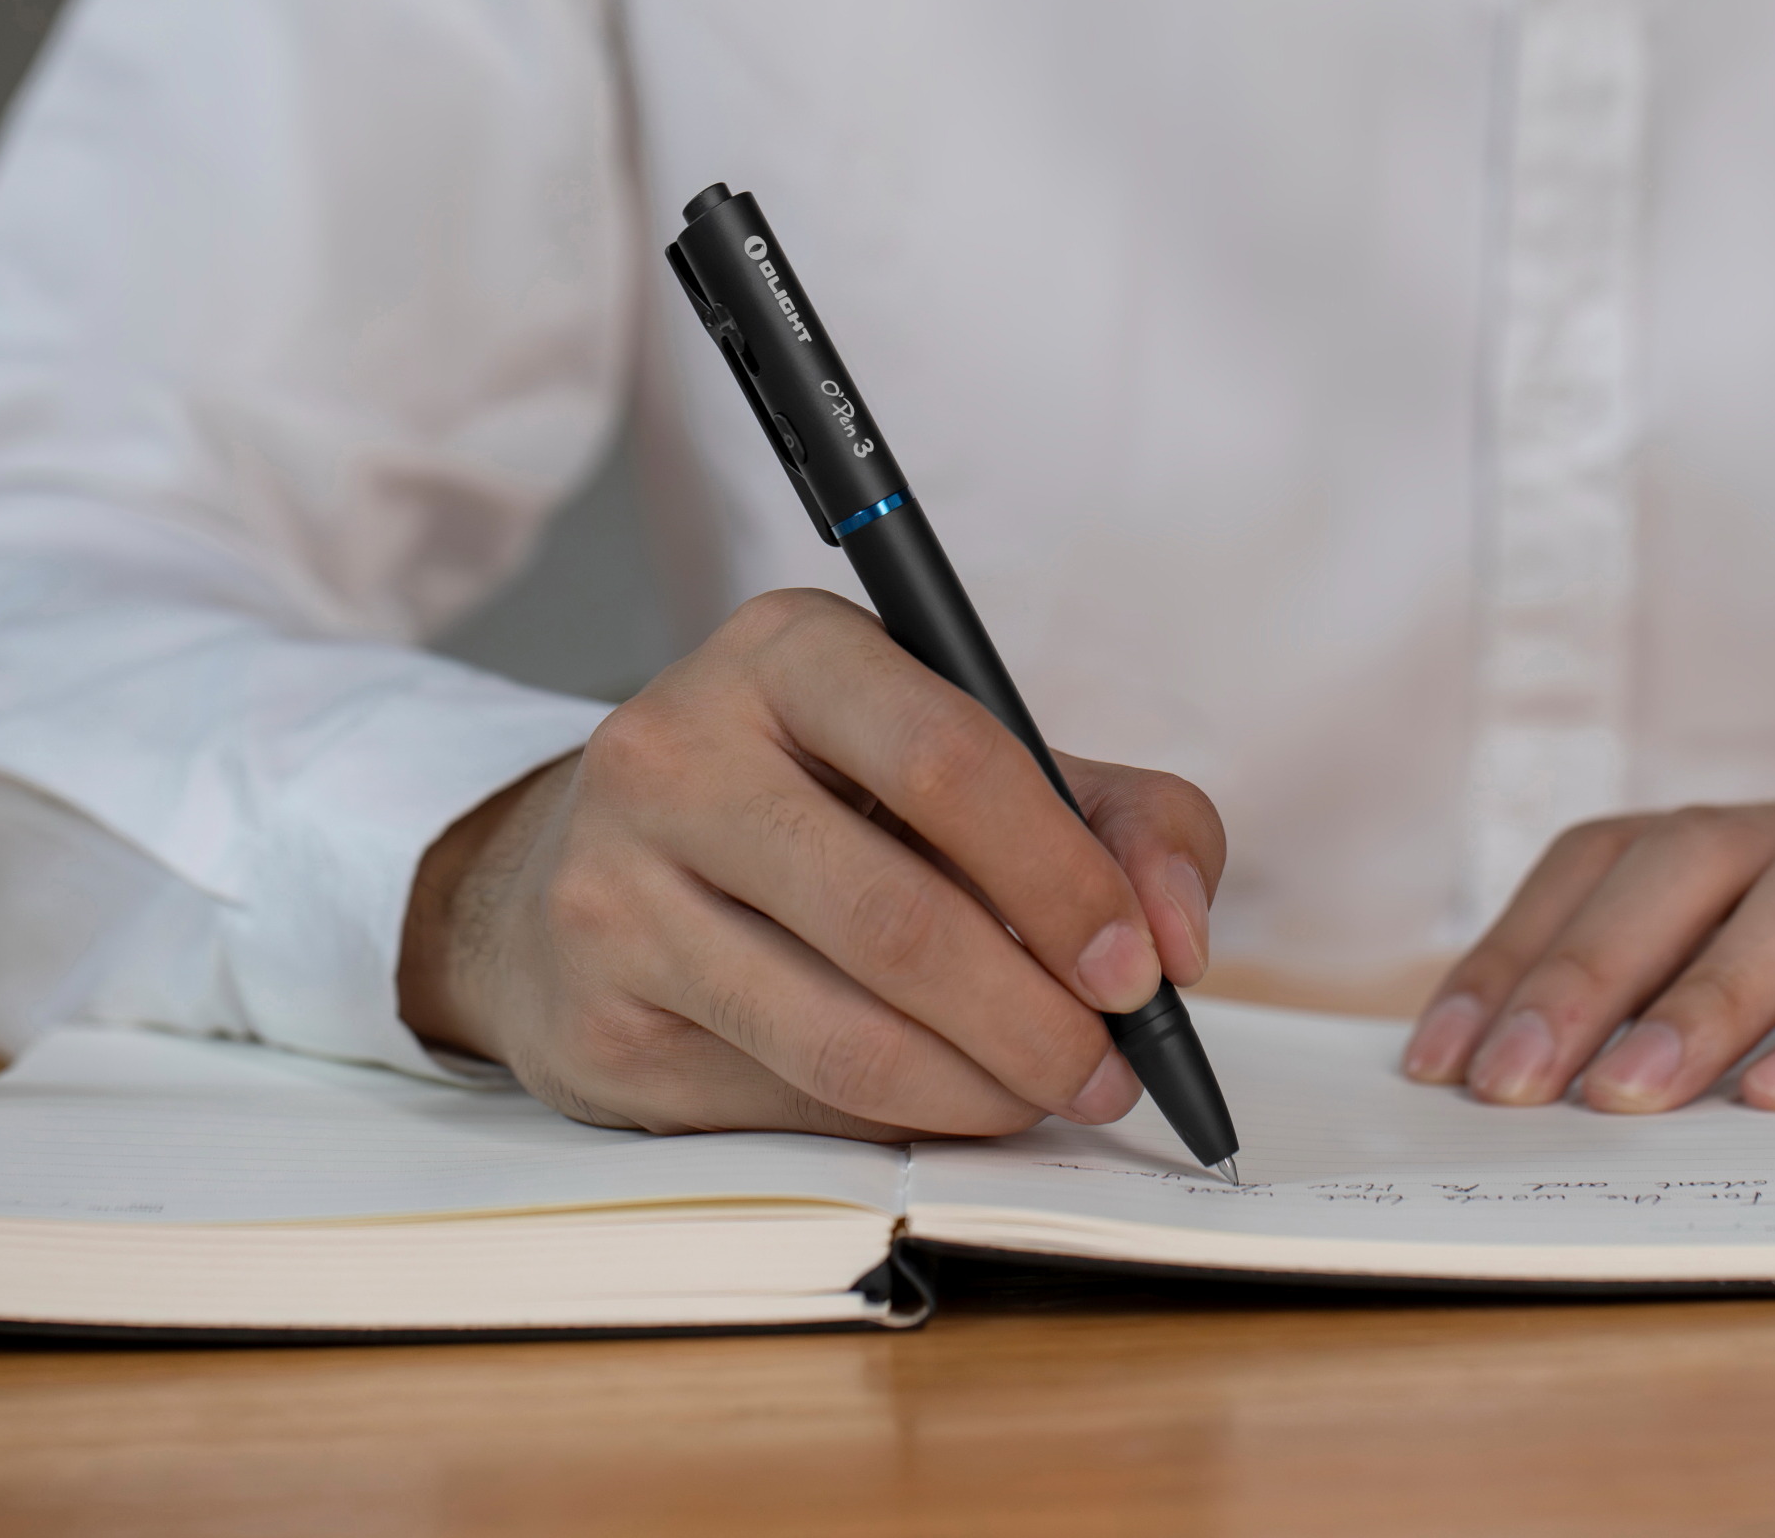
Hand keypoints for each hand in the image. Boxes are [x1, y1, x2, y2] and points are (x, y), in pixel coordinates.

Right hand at [397, 588, 1224, 1140]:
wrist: (599, 864)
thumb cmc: (827, 802)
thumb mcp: (972, 754)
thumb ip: (1119, 817)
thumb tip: (1176, 942)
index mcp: (787, 652)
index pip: (946, 759)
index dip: (1063, 878)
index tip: (1140, 968)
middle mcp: (674, 755)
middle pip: (897, 920)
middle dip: (1036, 1020)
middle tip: (1112, 1069)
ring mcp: (615, 893)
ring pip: (842, 1039)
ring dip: (981, 1093)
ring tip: (1046, 1093)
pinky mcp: (597, 1024)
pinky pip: (786, 1106)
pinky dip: (895, 1122)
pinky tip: (938, 1099)